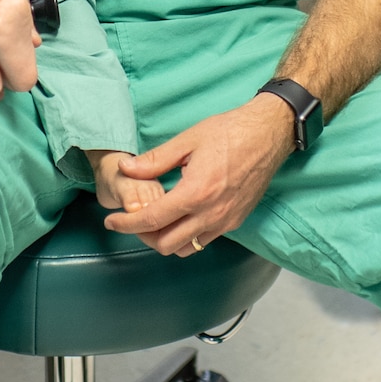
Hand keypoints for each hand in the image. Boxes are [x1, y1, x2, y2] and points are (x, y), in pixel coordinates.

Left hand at [102, 95, 296, 255]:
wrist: (269, 134)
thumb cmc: (230, 132)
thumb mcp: (187, 140)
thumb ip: (155, 160)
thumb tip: (127, 168)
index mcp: (195, 193)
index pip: (152, 221)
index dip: (126, 225)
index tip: (111, 222)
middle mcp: (211, 214)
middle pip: (166, 244)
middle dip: (143, 236)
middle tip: (132, 220)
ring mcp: (226, 221)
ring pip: (186, 249)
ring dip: (165, 240)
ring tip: (154, 221)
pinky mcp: (236, 221)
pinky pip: (204, 241)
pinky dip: (186, 237)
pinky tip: (179, 218)